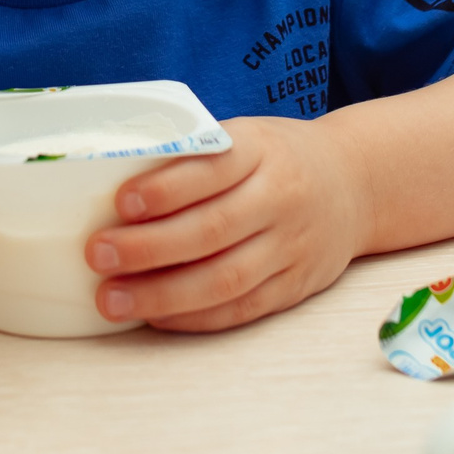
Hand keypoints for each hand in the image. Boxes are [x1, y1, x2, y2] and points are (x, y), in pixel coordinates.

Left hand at [84, 116, 372, 331]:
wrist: (355, 184)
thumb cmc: (276, 157)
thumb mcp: (245, 135)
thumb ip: (193, 155)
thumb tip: (108, 179)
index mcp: (261, 149)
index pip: (213, 169)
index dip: (166, 188)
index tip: (121, 202)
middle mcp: (281, 197)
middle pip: (213, 229)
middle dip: (150, 248)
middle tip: (98, 255)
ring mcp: (292, 245)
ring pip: (226, 278)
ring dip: (163, 293)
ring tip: (112, 300)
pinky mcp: (295, 285)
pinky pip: (242, 308)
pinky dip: (195, 317)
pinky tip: (155, 316)